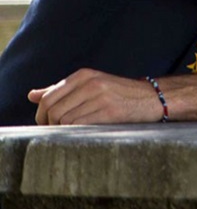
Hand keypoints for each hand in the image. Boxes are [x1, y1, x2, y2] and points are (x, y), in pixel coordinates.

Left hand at [29, 68, 162, 125]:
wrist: (153, 97)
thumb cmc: (120, 94)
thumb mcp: (91, 85)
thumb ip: (62, 89)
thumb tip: (32, 95)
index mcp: (84, 75)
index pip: (48, 97)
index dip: (42, 115)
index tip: (48, 124)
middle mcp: (90, 83)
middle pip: (53, 110)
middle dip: (50, 125)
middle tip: (58, 132)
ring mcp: (100, 96)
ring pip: (64, 120)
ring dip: (64, 131)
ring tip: (73, 133)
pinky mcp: (110, 111)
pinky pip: (79, 126)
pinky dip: (76, 133)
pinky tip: (84, 133)